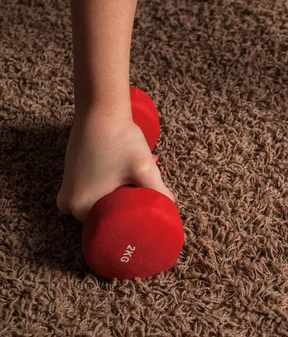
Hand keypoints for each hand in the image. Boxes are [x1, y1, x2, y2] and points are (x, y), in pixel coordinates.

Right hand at [57, 108, 174, 222]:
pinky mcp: (71, 177)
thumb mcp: (143, 168)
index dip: (133, 218)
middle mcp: (68, 204)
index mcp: (80, 208)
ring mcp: (67, 190)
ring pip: (103, 201)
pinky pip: (95, 190)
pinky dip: (112, 183)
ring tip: (136, 172)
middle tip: (143, 181)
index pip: (113, 227)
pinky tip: (125, 170)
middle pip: (109, 214)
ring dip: (123, 191)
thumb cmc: (120, 139)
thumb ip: (158, 190)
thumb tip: (171, 206)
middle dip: (129, 201)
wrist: (101, 110)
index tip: (147, 202)